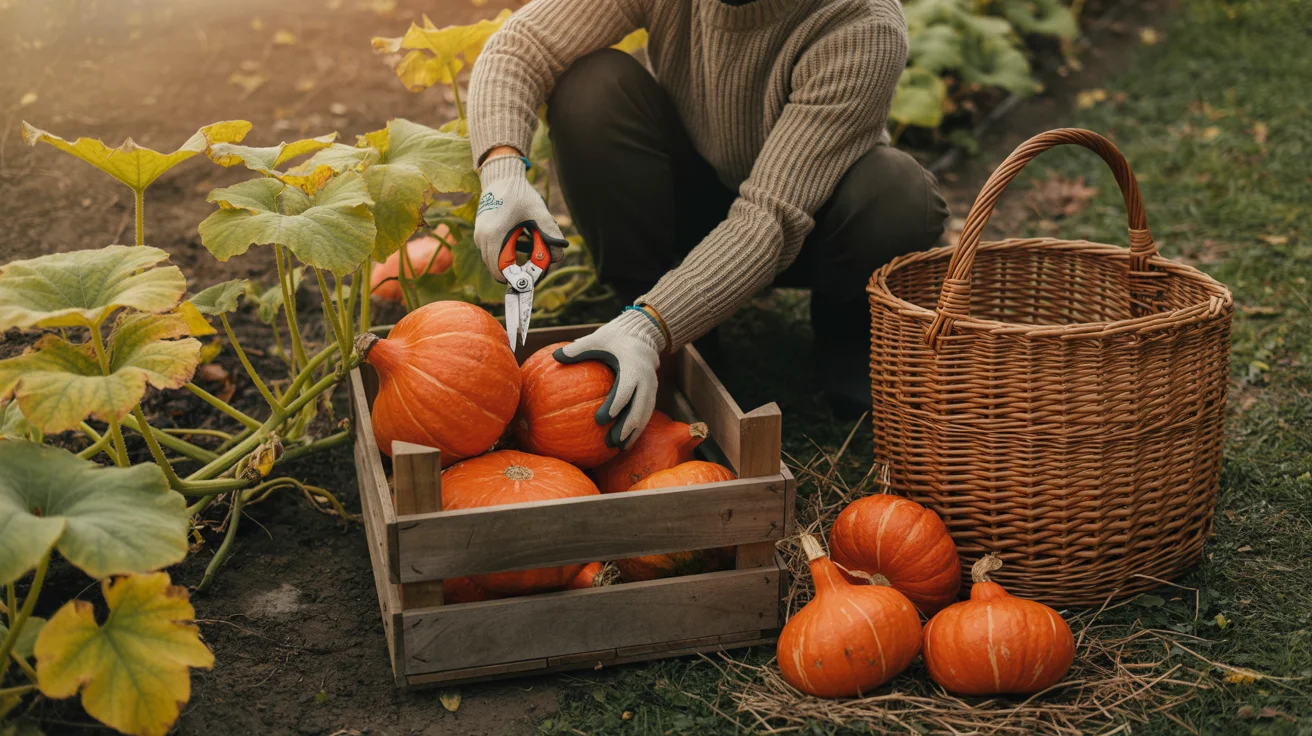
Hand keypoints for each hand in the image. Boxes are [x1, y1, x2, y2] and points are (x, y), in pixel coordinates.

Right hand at [474, 154, 566, 281]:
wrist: (501, 177)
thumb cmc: (519, 193)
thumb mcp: (538, 212)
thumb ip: (550, 232)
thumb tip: (559, 253)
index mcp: (494, 235)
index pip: (500, 271)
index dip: (516, 277)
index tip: (531, 273)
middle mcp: (482, 238)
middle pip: (497, 268)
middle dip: (516, 269)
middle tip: (534, 260)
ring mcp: (479, 236)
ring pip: (494, 260)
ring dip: (512, 259)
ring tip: (529, 244)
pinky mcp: (481, 233)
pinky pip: (492, 251)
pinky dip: (506, 251)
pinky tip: (520, 237)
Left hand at [554, 309, 665, 448]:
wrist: (643, 335)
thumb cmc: (615, 338)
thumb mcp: (597, 339)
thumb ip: (578, 349)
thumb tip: (555, 357)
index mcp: (633, 367)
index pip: (626, 389)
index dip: (616, 404)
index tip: (601, 419)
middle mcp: (646, 380)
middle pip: (639, 408)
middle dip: (626, 427)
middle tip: (611, 441)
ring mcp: (651, 389)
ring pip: (645, 415)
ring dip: (633, 432)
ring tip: (618, 448)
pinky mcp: (652, 394)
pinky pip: (646, 414)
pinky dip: (637, 429)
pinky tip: (625, 443)